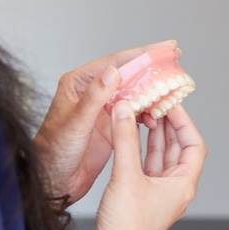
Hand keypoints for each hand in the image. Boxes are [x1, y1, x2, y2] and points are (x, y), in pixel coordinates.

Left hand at [32, 41, 174, 205]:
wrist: (53, 182)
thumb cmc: (53, 152)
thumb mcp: (75, 123)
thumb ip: (94, 98)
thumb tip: (112, 72)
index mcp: (79, 84)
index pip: (115, 63)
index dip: (142, 54)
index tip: (164, 48)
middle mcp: (93, 93)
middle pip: (128, 74)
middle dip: (152, 67)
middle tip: (176, 59)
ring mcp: (104, 110)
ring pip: (134, 93)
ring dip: (153, 91)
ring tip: (174, 88)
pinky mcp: (112, 126)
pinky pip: (135, 113)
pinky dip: (149, 112)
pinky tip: (160, 114)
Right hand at [88, 101, 205, 229]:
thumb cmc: (125, 229)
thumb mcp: (126, 176)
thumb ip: (126, 139)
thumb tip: (125, 109)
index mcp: (182, 185)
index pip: (194, 145)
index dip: (184, 121)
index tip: (169, 103)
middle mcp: (174, 189)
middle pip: (178, 149)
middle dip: (167, 125)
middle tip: (154, 104)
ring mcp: (158, 194)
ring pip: (160, 157)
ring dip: (152, 136)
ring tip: (141, 114)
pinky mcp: (141, 198)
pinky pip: (145, 166)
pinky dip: (139, 150)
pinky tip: (128, 137)